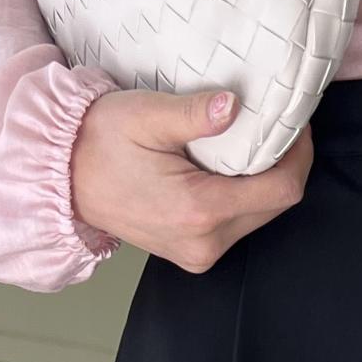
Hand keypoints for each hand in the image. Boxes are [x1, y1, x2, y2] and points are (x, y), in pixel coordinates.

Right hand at [71, 88, 312, 273]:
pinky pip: (238, 225)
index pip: (282, 190)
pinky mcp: (193, 254)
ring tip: (253, 143)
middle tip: (277, 126)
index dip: (300, 155)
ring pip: (260, 217)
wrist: (62, 179)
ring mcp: (199, 254)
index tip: (296, 123)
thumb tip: (234, 106)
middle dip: (285, 165)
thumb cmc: (98, 143)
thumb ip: (195, 113)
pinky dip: (243, 195)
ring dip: (264, 181)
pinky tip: (230, 168)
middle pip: (276, 206)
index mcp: (199, 210)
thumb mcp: (146, 115)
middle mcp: (205, 242)